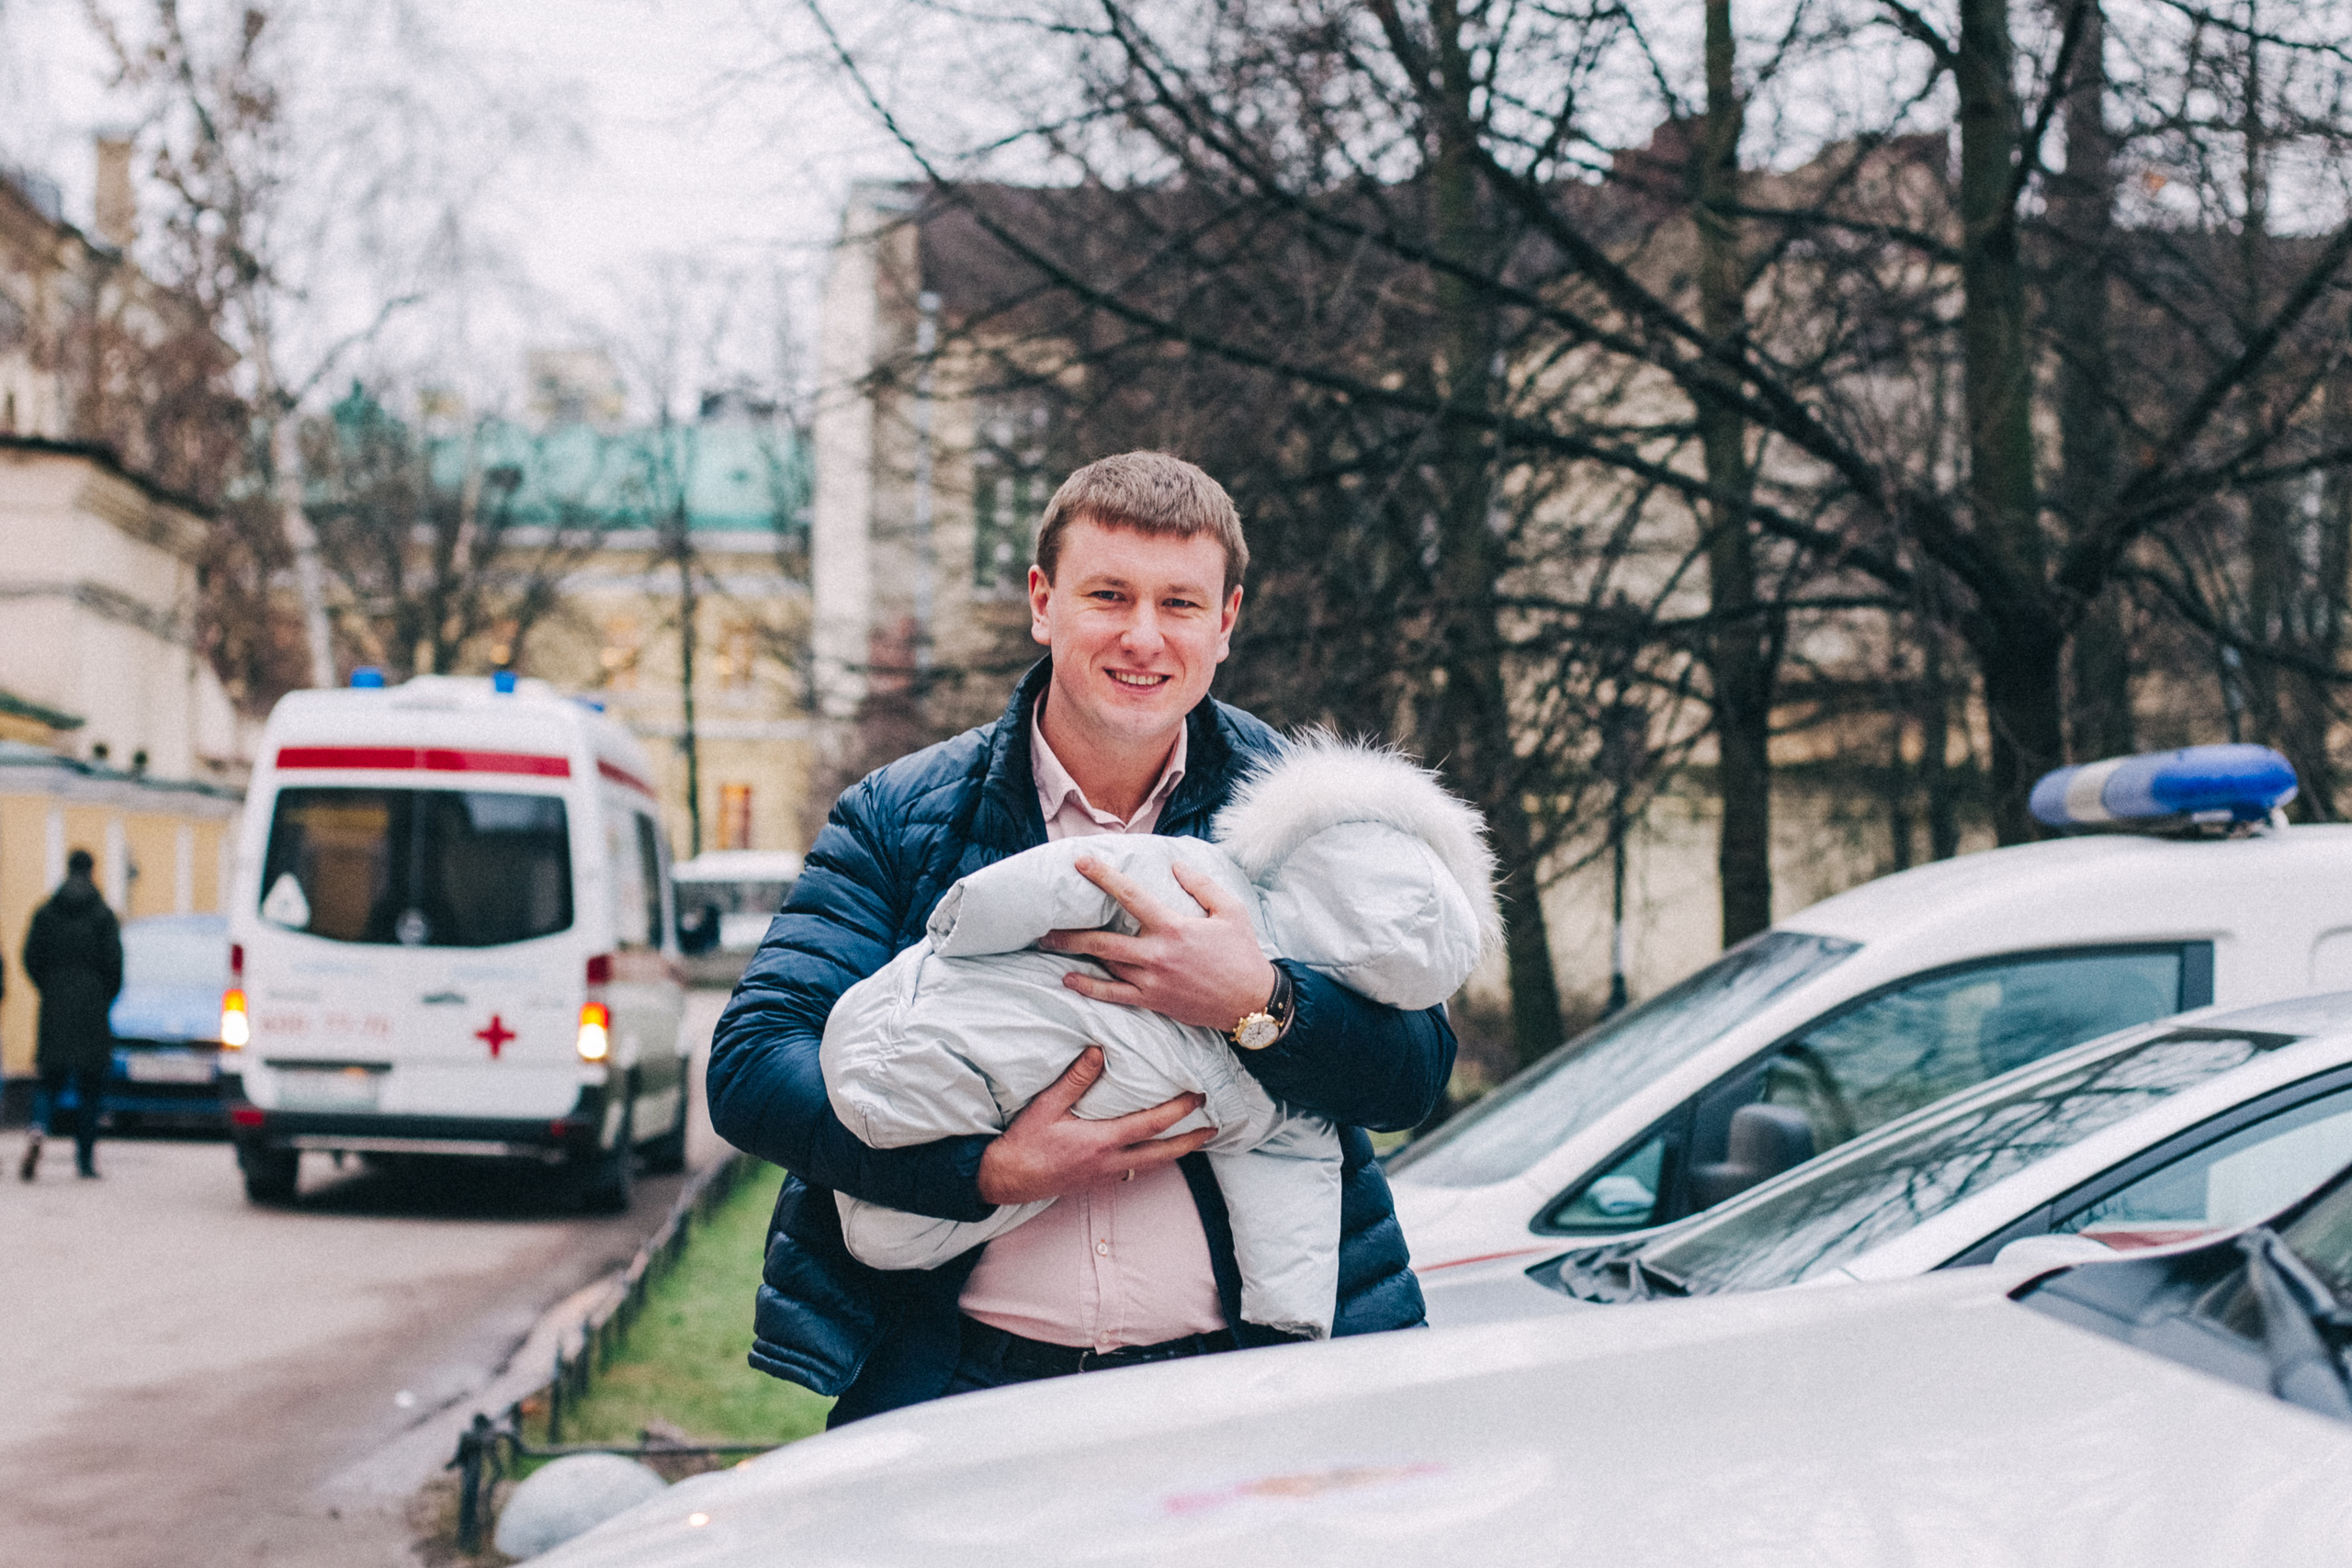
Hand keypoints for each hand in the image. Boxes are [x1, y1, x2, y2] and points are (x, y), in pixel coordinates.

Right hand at [976, 1046, 1215, 1204]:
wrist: (1008, 1179)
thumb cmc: (1026, 1142)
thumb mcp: (1048, 1106)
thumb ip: (1076, 1079)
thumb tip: (1099, 1051)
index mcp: (1103, 1141)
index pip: (1152, 1124)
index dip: (1179, 1111)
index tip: (1198, 1097)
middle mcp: (1111, 1162)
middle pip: (1163, 1153)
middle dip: (1191, 1140)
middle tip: (1214, 1129)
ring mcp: (1107, 1177)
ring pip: (1152, 1166)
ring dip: (1176, 1153)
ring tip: (1194, 1142)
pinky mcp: (1099, 1184)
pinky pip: (1136, 1173)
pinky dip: (1154, 1163)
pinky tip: (1156, 1155)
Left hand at [1041, 857, 1277, 1030]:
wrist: (1252, 1004)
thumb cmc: (1243, 954)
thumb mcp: (1231, 911)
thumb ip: (1202, 885)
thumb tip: (1175, 865)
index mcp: (1174, 928)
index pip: (1130, 896)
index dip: (1103, 877)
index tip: (1080, 862)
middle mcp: (1157, 955)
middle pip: (1102, 941)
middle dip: (1070, 932)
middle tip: (1043, 923)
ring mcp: (1152, 981)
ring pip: (1105, 967)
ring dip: (1075, 956)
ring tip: (1048, 946)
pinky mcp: (1153, 1001)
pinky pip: (1114, 995)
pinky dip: (1089, 988)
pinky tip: (1069, 980)